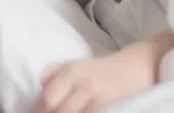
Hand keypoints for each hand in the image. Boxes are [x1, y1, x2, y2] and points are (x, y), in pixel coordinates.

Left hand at [33, 53, 154, 112]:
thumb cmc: (103, 70)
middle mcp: (81, 80)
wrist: (137, 66)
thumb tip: (38, 87)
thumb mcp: (78, 65)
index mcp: (70, 70)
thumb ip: (54, 73)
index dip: (36, 112)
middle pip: (55, 108)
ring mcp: (96, 92)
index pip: (46, 98)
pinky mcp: (110, 102)